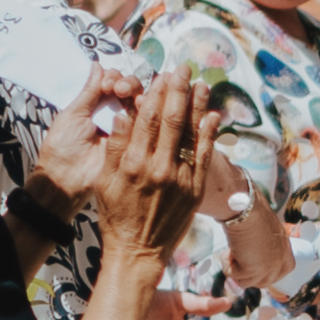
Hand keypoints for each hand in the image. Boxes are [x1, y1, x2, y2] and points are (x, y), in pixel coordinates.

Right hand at [87, 70, 218, 260]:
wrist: (138, 251)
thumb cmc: (116, 215)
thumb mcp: (105, 180)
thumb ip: (116, 147)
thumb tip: (125, 114)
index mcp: (134, 163)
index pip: (147, 118)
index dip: (156, 93)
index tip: (161, 75)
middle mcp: (159, 168)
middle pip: (172, 120)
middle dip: (178, 91)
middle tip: (183, 68)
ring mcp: (180, 179)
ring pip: (191, 134)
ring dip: (198, 106)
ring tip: (201, 84)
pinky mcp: (195, 190)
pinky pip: (206, 156)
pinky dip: (210, 135)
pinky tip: (213, 116)